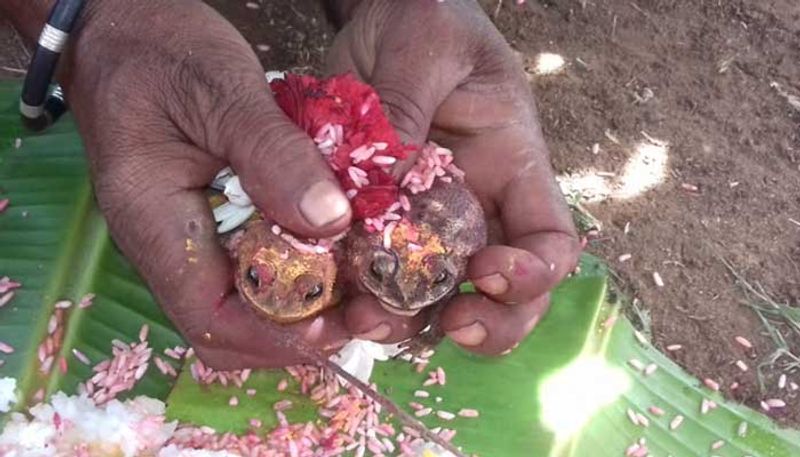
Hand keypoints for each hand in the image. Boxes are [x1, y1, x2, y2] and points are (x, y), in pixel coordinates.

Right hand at [56, 0, 358, 368]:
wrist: (118, 27)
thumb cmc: (160, 50)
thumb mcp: (223, 91)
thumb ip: (273, 156)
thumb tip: (330, 222)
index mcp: (152, 221)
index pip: (211, 318)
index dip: (277, 337)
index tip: (339, 323)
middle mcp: (160, 245)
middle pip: (223, 329)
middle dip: (291, 335)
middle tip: (357, 311)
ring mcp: (178, 237)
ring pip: (234, 307)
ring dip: (292, 312)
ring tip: (352, 292)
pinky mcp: (198, 223)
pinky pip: (240, 272)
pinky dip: (285, 276)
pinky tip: (327, 256)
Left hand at [327, 0, 581, 353]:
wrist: (379, 20)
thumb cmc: (424, 19)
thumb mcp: (424, 44)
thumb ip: (407, 106)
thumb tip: (387, 180)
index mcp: (511, 167)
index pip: (550, 242)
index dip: (533, 273)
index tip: (489, 272)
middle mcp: (476, 209)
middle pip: (504, 295)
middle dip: (486, 323)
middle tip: (445, 325)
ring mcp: (426, 224)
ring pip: (434, 300)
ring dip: (408, 324)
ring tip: (367, 321)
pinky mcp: (375, 225)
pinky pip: (374, 277)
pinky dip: (358, 300)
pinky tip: (332, 303)